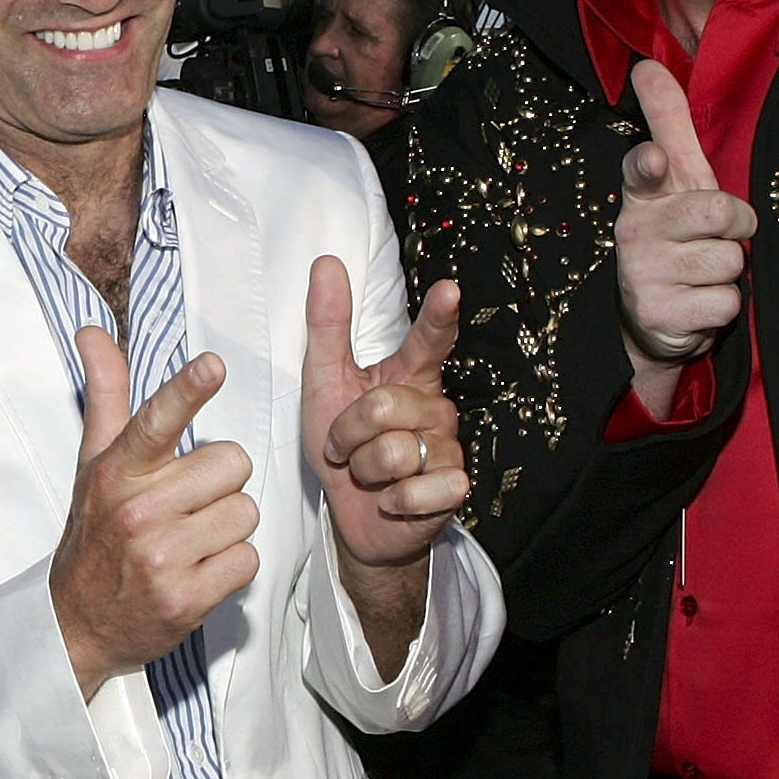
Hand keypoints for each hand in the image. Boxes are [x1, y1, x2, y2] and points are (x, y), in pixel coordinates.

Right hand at [47, 328, 258, 700]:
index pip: (155, 421)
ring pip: (245, 512)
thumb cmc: (94, 533)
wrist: (76, 622)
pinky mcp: (187, 599)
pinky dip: (231, 566)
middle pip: (232, 463)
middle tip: (188, 503)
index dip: (187, 391)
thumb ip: (106, 394)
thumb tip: (93, 332)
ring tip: (191, 540)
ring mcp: (161, 558)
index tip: (211, 366)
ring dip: (228, 526)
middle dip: (220, 482)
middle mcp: (137, 511)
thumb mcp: (94, 462)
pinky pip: (247, 559)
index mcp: (117, 471)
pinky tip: (199, 570)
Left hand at [302, 261, 465, 676]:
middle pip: (385, 406)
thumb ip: (328, 326)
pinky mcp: (453, 489)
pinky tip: (391, 499)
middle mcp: (435, 407)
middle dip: (348, 433)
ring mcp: (448, 448)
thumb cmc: (343, 446)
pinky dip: (394, 498)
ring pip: (397, 451)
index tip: (449, 290)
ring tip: (367, 474)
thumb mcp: (324, 383)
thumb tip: (327, 263)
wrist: (354, 515)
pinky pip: (421, 488)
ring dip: (365, 468)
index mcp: (409, 376)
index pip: (429, 340)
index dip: (439, 316)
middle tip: (345, 448)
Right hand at [617, 58, 755, 407]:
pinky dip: (724, 305)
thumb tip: (647, 64)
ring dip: (730, 270)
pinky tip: (700, 302)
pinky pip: (725, 301)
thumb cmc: (677, 233)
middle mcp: (634, 231)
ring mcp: (643, 275)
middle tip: (719, 234)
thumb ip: (668, 123)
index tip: (654, 159)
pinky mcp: (659, 316)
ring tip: (704, 273)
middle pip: (720, 211)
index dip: (650, 165)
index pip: (641, 171)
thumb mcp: (678, 179)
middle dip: (736, 225)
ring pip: (729, 260)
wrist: (656, 316)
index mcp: (642, 194)